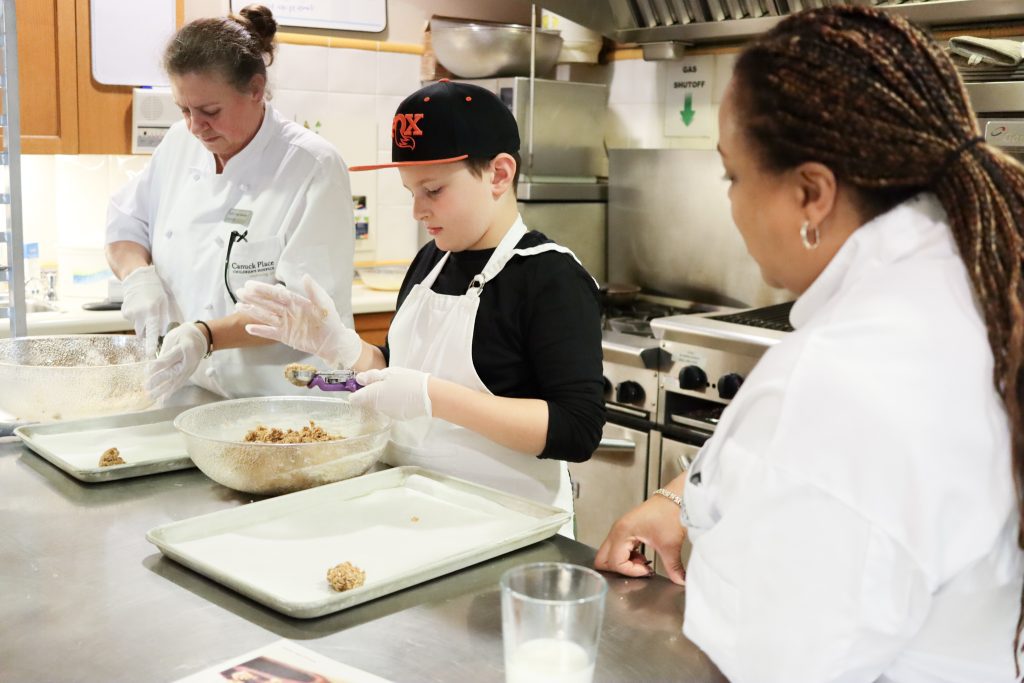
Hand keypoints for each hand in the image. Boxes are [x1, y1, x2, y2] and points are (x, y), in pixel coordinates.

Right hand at [120, 265, 171, 357]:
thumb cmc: (154, 290)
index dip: (152, 344)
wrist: (137, 278)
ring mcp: (130, 313)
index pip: (152, 331)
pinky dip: (136, 317)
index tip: (151, 354)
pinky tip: (138, 306)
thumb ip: (164, 318)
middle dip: (147, 331)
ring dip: (142, 323)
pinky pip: (132, 320)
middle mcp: (139, 314)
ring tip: (145, 310)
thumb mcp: (164, 302)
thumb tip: (164, 333)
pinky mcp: (124, 312)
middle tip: (151, 321)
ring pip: (137, 327)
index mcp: (152, 311)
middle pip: (143, 333)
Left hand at [145, 322, 207, 402]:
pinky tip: (163, 399)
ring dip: (164, 390)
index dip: (158, 365)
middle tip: (147, 386)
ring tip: (152, 396)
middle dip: (159, 380)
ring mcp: (191, 369)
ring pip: (177, 381)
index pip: (170, 358)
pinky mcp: (190, 374)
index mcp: (185, 348)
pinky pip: (180, 383)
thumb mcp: (172, 338)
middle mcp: (189, 361)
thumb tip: (153, 368)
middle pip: (174, 372)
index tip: (147, 370)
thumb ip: (164, 352)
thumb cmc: (183, 335)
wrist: (201, 338)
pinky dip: (171, 392)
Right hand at [234, 274, 361, 368]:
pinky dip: (260, 331)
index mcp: (295, 301)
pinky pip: (270, 333)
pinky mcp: (285, 336)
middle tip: (239, 291)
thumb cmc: (330, 320)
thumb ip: (314, 291)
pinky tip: (248, 328)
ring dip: (252, 312)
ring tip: (238, 306)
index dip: (263, 289)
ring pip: (266, 316)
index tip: (250, 284)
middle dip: (253, 298)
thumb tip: (305, 276)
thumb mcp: (324, 304)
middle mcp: (288, 311)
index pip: (276, 294)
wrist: (333, 341)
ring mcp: (285, 324)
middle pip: (267, 303)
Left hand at [348, 367, 431, 420]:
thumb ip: (372, 377)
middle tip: (385, 381)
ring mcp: (388, 413)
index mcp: (372, 396)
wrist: (429, 396)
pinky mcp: (398, 417)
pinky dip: (393, 402)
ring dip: (383, 397)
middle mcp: (377, 407)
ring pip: (379, 404)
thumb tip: (359, 379)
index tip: (364, 384)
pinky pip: (390, 408)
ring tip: (397, 387)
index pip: (354, 399)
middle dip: (372, 393)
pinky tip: (403, 395)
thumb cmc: (408, 381)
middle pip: (367, 401)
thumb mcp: (389, 373)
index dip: (356, 392)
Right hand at [594, 495, 687, 584]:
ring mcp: (620, 530)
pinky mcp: (625, 530)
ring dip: (624, 563)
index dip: (630, 570)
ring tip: (642, 562)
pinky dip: (627, 556)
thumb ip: (673, 567)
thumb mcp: (670, 545)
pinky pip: (617, 549)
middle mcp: (617, 530)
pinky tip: (642, 556)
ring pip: (609, 555)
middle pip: (602, 559)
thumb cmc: (669, 513)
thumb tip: (678, 581)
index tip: (646, 570)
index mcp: (623, 532)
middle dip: (620, 569)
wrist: (675, 498)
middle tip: (638, 569)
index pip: (614, 562)